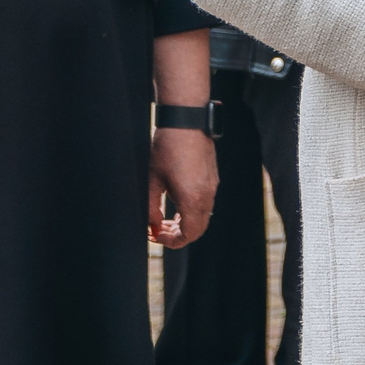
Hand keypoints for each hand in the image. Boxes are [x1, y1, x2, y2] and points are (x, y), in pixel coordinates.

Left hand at [149, 129, 217, 246]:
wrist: (187, 122)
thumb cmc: (167, 149)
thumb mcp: (152, 181)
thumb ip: (151, 209)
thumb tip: (152, 227)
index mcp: (192, 199)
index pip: (189, 234)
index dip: (171, 242)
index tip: (155, 236)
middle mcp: (207, 195)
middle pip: (198, 229)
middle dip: (178, 236)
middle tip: (158, 231)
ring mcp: (212, 186)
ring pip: (203, 217)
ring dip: (185, 224)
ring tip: (164, 220)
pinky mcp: (212, 178)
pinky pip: (206, 204)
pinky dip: (192, 212)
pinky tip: (176, 205)